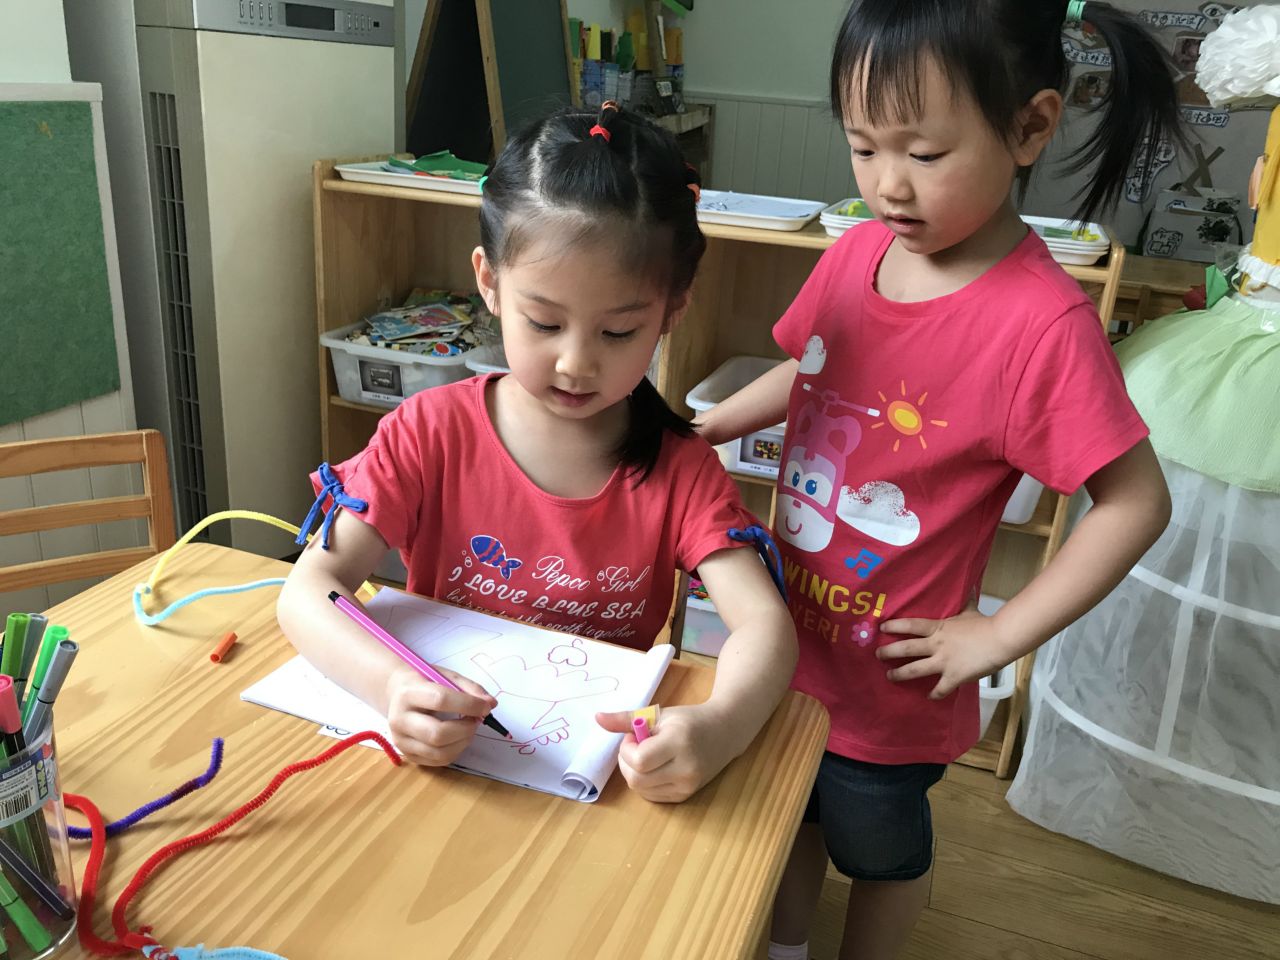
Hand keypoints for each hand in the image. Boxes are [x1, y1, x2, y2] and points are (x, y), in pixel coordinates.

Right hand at [385, 665, 496, 766]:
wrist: (397, 694)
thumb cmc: (425, 683)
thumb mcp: (446, 677)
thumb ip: (470, 688)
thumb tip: (491, 704)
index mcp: (408, 694)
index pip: (440, 700)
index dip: (468, 704)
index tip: (485, 706)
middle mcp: (400, 719)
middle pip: (437, 733)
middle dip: (465, 729)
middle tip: (477, 720)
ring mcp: (401, 740)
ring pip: (439, 752)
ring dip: (463, 742)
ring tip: (469, 728)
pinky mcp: (408, 755)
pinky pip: (438, 761)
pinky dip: (456, 751)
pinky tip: (459, 738)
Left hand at [594, 705, 734, 802]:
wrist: (725, 732)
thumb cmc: (688, 719)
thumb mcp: (658, 714)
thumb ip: (627, 719)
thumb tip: (596, 718)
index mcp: (679, 742)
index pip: (639, 760)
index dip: (627, 749)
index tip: (633, 736)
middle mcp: (686, 768)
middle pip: (637, 780)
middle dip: (626, 763)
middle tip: (635, 747)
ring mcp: (688, 785)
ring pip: (641, 790)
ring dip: (634, 773)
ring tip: (647, 756)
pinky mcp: (686, 795)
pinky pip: (652, 796)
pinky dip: (645, 783)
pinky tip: (654, 768)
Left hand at [876, 608, 1011, 700]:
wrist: (1000, 639)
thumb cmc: (984, 624)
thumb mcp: (969, 609)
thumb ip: (964, 601)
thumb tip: (967, 586)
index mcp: (938, 628)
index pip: (911, 625)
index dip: (894, 626)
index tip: (881, 628)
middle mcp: (936, 645)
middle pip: (906, 648)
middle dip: (889, 652)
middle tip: (877, 655)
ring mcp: (943, 662)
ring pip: (915, 670)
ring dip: (900, 674)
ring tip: (890, 676)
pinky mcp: (954, 677)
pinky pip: (940, 689)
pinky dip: (934, 694)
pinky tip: (929, 697)